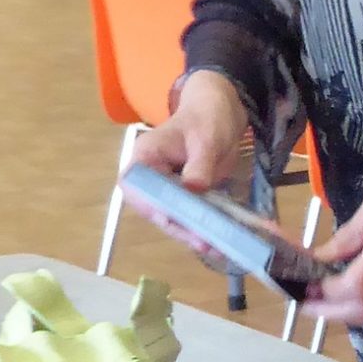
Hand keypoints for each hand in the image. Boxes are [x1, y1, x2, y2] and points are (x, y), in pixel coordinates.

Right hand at [124, 73, 255, 269]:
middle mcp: (149, 179)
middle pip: (156, 210)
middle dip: (180, 228)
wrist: (221, 112)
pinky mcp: (185, 198)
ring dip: (194, 234)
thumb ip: (200, 163)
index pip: (140, 189)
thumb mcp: (207, 138)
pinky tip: (222, 242)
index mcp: (144, 158)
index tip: (175, 222)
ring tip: (218, 249)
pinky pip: (190, 217)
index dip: (155, 208)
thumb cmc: (207, 118)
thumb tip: (193, 188)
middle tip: (205, 243)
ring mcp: (167, 190)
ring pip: (174, 218)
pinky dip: (204, 229)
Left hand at [302, 173, 362, 327]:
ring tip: (324, 306)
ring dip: (344, 316)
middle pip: (359, 310)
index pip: (349, 286)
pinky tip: (352, 304)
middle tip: (305, 304)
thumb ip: (348, 235)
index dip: (324, 290)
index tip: (306, 282)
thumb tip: (322, 256)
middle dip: (327, 311)